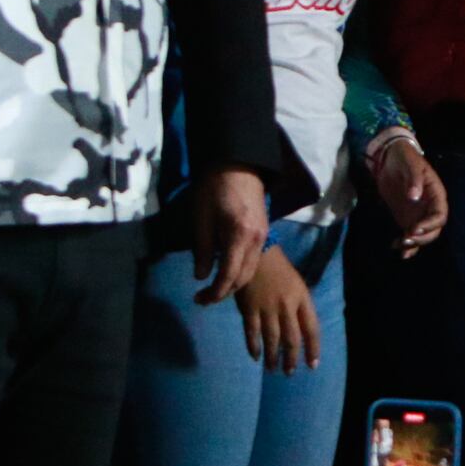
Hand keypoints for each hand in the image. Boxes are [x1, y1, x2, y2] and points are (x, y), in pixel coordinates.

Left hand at [189, 166, 268, 304]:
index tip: (200, 299)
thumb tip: (200, 276)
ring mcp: (263, 237)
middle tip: (203, 298)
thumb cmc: (214, 188)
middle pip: (243, 278)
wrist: (239, 166)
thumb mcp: (200, 217)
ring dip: (233, 284)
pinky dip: (241, 272)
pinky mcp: (264, 233)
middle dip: (224, 292)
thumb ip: (202, 248)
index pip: (229, 275)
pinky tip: (226, 272)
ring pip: (251, 272)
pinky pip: (254, 261)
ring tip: (214, 289)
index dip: (215, 292)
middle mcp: (256, 241)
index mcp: (239, 235)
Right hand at [237, 244, 320, 373]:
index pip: (312, 329)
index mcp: (302, 299)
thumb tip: (303, 331)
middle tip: (289, 372)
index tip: (312, 365)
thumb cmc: (279, 269)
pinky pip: (252, 333)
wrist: (257, 253)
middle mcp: (286, 307)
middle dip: (291, 359)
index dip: (313, 349)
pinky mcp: (249, 308)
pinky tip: (256, 356)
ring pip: (272, 339)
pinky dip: (254, 347)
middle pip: (291, 339)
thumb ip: (301, 307)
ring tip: (273, 369)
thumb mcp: (297, 285)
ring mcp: (267, 308)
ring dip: (273, 357)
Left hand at [371, 135, 447, 256]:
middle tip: (406, 238)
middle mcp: (430, 208)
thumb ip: (414, 179)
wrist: (390, 157)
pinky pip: (410, 234)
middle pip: (433, 230)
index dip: (430, 225)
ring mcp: (418, 214)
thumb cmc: (405, 157)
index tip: (415, 229)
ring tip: (399, 245)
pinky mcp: (406, 218)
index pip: (439, 215)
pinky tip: (396, 247)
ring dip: (413, 244)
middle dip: (422, 238)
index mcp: (436, 194)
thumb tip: (414, 196)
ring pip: (422, 236)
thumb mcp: (410, 164)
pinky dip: (405, 244)